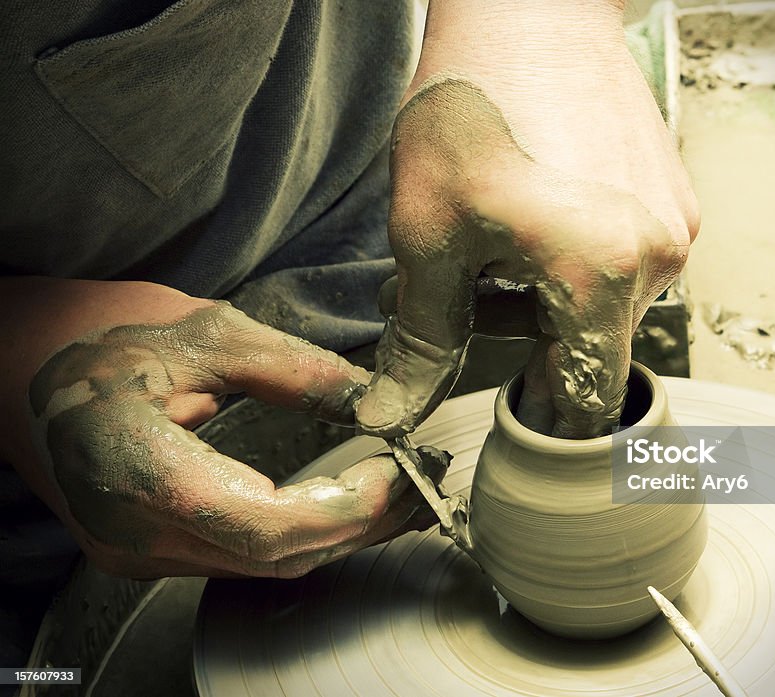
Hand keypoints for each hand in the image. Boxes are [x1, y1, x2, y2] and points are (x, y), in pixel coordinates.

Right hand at [1, 278, 446, 577]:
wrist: (23, 373)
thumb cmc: (101, 342)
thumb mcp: (204, 332)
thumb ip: (294, 369)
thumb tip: (375, 400)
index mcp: (134, 469)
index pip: (263, 526)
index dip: (346, 509)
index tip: (400, 471)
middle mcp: (134, 534)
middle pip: (274, 558)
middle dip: (361, 524)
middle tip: (419, 482)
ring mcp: (140, 552)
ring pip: (266, 566)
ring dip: (342, 534)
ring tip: (400, 492)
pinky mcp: (153, 551)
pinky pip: (247, 557)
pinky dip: (307, 535)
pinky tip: (347, 506)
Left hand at [357, 0, 699, 438]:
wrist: (532, 5)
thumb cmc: (476, 99)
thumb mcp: (428, 230)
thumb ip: (422, 335)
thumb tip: (394, 411)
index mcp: (603, 275)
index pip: (585, 399)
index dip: (541, 418)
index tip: (504, 414)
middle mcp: (658, 258)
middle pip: (585, 347)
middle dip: (517, 337)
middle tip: (452, 295)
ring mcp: (673, 224)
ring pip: (600, 304)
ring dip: (540, 296)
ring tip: (481, 244)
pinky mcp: (671, 197)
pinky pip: (620, 260)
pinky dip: (570, 259)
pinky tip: (526, 213)